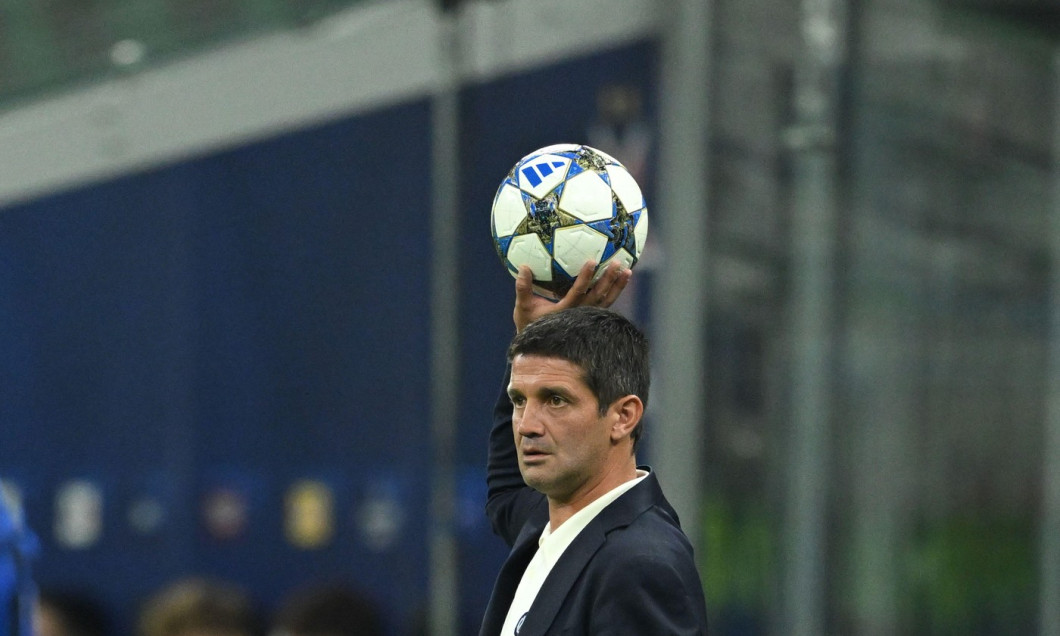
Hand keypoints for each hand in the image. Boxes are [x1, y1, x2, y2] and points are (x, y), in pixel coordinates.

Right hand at [513, 261, 631, 331]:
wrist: (539, 345)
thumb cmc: (529, 322)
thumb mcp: (523, 307)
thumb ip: (523, 288)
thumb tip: (523, 266)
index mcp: (564, 311)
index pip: (578, 292)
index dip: (585, 277)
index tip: (592, 261)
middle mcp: (578, 315)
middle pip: (597, 296)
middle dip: (607, 279)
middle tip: (616, 263)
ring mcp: (586, 317)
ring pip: (605, 301)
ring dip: (617, 286)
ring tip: (627, 271)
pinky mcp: (591, 317)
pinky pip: (606, 303)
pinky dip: (615, 292)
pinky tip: (623, 279)